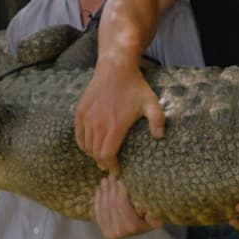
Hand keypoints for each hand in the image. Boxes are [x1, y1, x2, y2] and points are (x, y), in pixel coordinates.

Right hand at [75, 61, 165, 176]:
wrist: (115, 67)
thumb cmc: (135, 86)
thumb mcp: (151, 102)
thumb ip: (157, 120)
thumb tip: (159, 137)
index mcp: (115, 126)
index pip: (107, 155)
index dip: (111, 166)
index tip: (118, 170)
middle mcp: (98, 124)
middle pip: (96, 154)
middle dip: (104, 163)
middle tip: (111, 166)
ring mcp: (87, 118)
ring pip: (87, 146)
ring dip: (94, 154)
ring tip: (102, 156)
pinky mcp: (80, 112)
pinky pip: (79, 136)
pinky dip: (84, 144)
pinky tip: (91, 146)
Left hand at [93, 176, 163, 238]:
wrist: (143, 227)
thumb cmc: (151, 217)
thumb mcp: (158, 216)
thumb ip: (156, 217)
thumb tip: (149, 214)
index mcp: (132, 227)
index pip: (122, 205)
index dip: (119, 191)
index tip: (120, 180)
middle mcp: (119, 232)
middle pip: (112, 205)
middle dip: (111, 188)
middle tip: (111, 176)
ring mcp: (110, 233)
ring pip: (104, 207)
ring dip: (104, 192)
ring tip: (105, 180)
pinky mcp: (105, 231)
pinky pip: (98, 213)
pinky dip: (97, 201)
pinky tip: (98, 190)